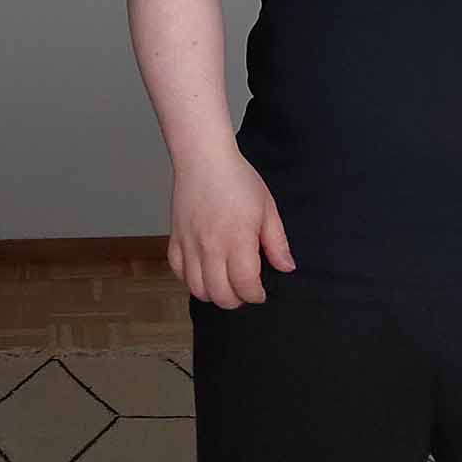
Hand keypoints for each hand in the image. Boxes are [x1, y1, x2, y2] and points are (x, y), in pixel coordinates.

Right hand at [169, 148, 296, 308]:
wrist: (204, 161)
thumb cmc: (239, 181)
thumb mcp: (268, 209)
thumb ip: (277, 243)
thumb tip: (286, 268)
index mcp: (237, 240)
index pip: (245, 284)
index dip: (255, 295)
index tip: (261, 293)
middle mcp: (210, 247)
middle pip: (220, 294)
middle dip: (236, 300)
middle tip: (246, 292)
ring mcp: (189, 246)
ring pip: (196, 289)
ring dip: (213, 295)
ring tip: (226, 286)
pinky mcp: (174, 240)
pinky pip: (179, 273)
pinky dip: (191, 281)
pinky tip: (205, 274)